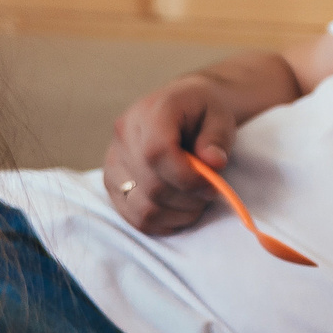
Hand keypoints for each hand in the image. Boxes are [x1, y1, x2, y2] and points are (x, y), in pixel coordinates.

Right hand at [104, 74, 239, 233]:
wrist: (182, 110)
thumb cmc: (203, 113)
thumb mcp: (220, 117)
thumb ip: (217, 139)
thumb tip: (213, 164)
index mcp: (148, 113)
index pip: (156, 153)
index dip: (186, 178)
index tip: (212, 185)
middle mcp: (122, 137)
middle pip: (150, 185)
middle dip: (187, 198)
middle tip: (209, 192)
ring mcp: (112, 163)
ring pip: (141, 207)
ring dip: (176, 213)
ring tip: (195, 201)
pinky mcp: (112, 184)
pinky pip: (134, 217)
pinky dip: (162, 222)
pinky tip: (179, 209)